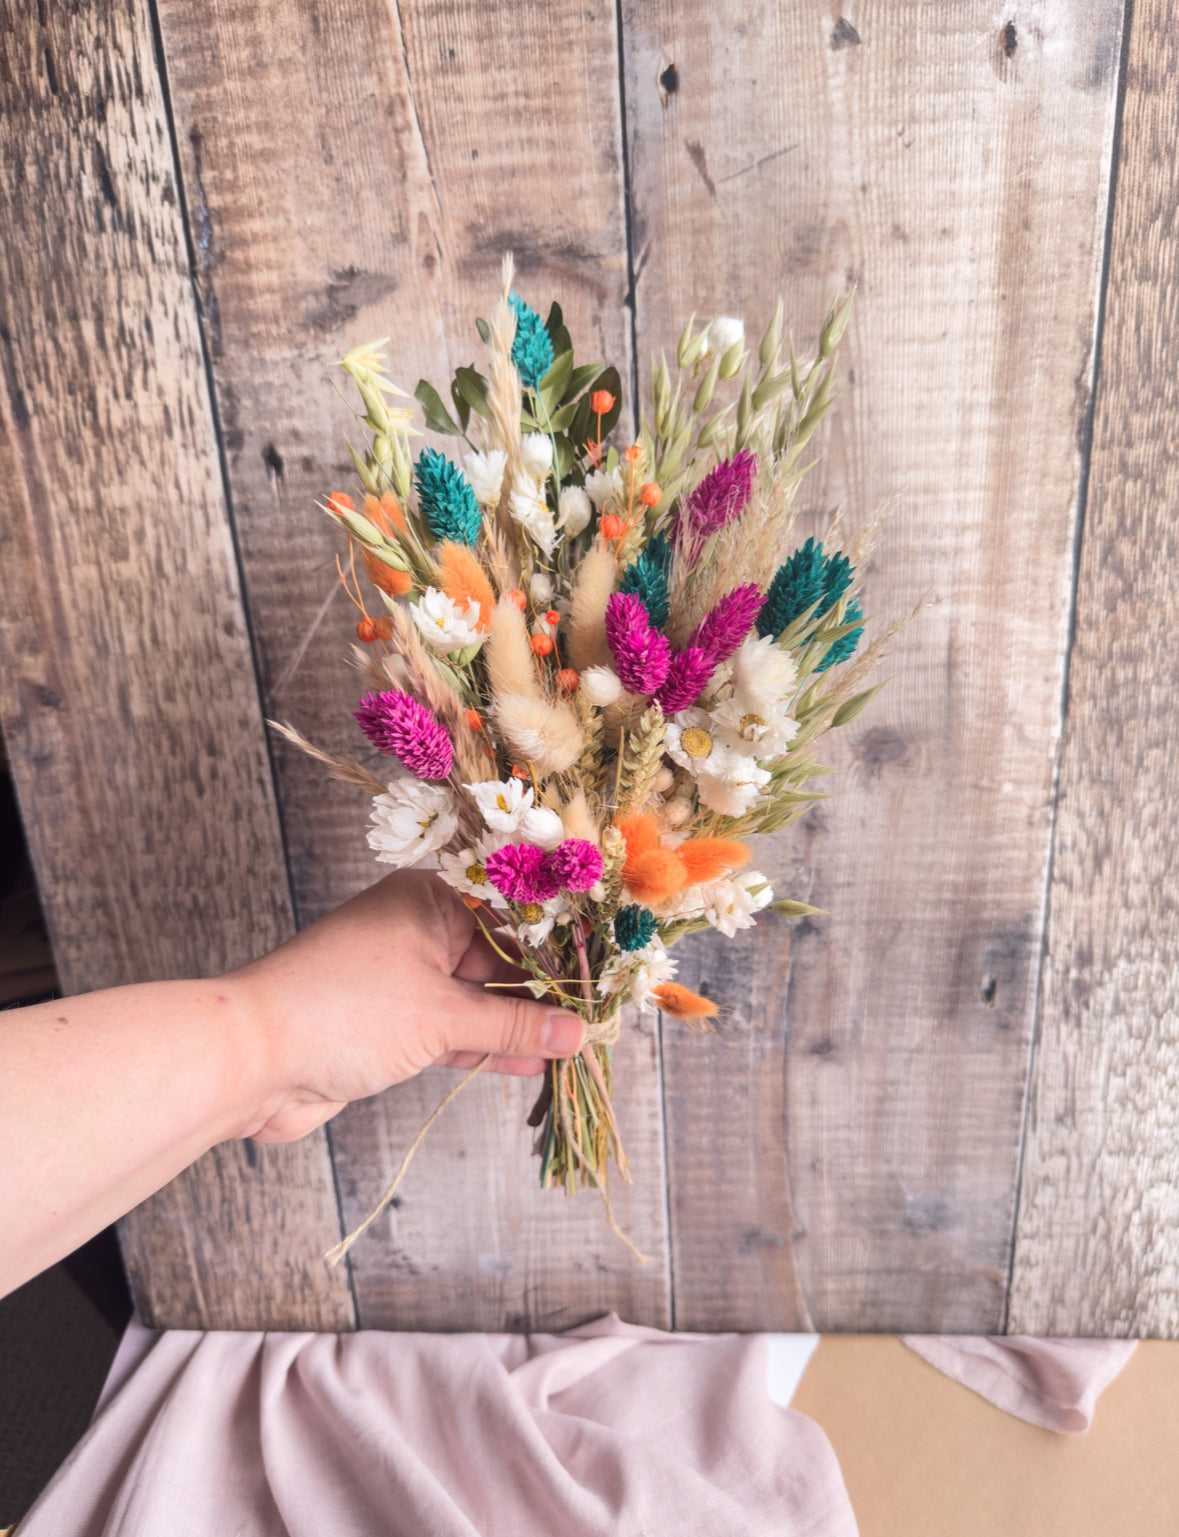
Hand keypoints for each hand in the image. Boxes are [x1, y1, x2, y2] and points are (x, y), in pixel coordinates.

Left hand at [229, 869, 584, 1142]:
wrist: (248, 1060)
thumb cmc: (339, 1010)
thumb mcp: (440, 1017)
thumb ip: (513, 1028)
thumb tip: (576, 1033)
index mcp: (428, 899)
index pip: (512, 915)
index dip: (559, 947)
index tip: (605, 972)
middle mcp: (417, 930)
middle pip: (498, 960)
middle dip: (543, 994)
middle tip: (598, 1019)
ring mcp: (402, 980)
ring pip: (476, 1001)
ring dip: (518, 1027)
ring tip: (576, 1047)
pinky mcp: (390, 1025)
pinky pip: (453, 1033)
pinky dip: (487, 1048)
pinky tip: (533, 1064)